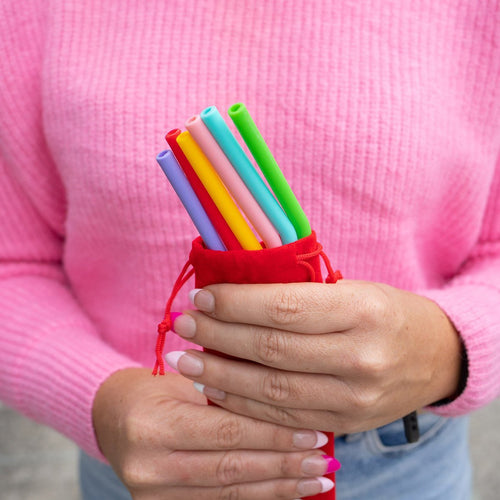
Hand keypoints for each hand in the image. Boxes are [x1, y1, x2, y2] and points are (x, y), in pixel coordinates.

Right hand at [92, 367, 336, 498]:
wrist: (115, 416)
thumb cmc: (158, 390)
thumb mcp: (187, 382)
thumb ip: (228, 397)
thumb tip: (289, 409)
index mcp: (155, 425)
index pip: (227, 431)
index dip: (274, 433)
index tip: (314, 431)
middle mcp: (149, 466)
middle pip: (232, 468)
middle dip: (284, 464)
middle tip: (324, 459)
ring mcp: (151, 495)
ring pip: (229, 493)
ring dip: (279, 488)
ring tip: (316, 479)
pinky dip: (257, 498)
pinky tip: (287, 492)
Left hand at [168, 280, 462, 434]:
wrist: (433, 356)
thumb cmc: (384, 311)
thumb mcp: (352, 288)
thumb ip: (299, 292)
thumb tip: (234, 288)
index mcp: (361, 311)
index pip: (284, 308)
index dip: (235, 304)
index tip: (202, 296)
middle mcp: (360, 358)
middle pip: (271, 349)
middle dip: (218, 336)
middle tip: (184, 324)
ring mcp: (354, 398)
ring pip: (270, 390)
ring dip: (219, 375)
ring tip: (184, 360)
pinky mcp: (345, 423)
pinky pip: (282, 417)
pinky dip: (242, 404)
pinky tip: (213, 389)